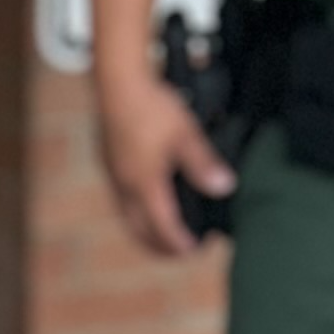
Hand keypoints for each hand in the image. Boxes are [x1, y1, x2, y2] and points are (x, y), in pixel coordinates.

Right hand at [96, 66, 234, 260]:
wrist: (117, 82)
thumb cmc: (151, 106)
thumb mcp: (185, 134)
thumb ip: (204, 164)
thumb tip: (225, 187)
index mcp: (145, 185)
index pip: (163, 228)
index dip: (180, 243)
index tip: (195, 249)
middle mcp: (126, 187)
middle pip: (140, 231)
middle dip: (160, 246)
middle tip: (179, 251)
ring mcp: (114, 176)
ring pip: (128, 217)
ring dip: (146, 231)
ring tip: (163, 232)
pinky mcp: (109, 163)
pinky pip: (121, 199)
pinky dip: (136, 211)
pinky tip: (146, 200)